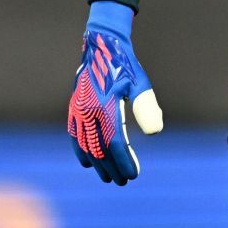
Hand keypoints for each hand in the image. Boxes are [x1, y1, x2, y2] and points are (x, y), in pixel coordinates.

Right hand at [67, 0, 163, 184]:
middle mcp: (88, 111)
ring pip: (85, 146)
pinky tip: (88, 163)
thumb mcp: (140, 84)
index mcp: (105, 106)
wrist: (101, 46)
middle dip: (112, 168)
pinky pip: (75, 136)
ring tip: (109, 177)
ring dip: (97, 164)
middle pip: (99, 150)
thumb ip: (146, 107)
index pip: (114, 143)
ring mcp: (78, 110)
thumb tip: (154, 133)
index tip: (132, 175)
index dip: (123, 162)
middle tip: (124, 181)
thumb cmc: (125, 66)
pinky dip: (81, 151)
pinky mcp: (73, 108)